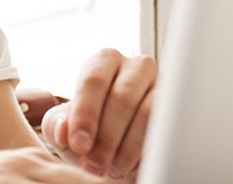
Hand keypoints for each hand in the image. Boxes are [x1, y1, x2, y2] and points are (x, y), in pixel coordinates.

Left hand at [41, 49, 155, 181]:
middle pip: (122, 97)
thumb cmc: (89, 132)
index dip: (85, 114)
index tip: (79, 145)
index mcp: (104, 61)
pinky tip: (131, 167)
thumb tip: (63, 129)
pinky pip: (165, 128)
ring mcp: (161, 84)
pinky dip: (146, 150)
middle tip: (94, 165)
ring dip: (127, 148)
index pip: (93, 80)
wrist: (117, 147)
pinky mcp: (176, 107)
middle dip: (106, 138)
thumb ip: (56, 125)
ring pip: (146, 113)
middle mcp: (135, 66)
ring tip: (112, 170)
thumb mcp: (64, 128)